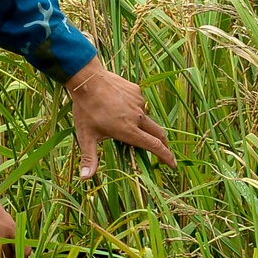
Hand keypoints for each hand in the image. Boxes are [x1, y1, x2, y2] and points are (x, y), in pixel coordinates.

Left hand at [64, 59, 177, 178]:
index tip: (173, 165)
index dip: (166, 156)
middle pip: (159, 134)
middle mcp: (138, 117)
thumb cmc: (85, 109)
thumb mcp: (86, 136)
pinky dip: (135, 111)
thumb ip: (89, 158)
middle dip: (164, 146)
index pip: (154, 146)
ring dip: (143, 126)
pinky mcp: (137, 91)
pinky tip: (120, 108)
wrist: (87, 78)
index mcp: (128, 130)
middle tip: (163, 155)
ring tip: (125, 125)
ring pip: (146, 119)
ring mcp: (139, 102)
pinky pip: (139, 104)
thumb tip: (85, 178)